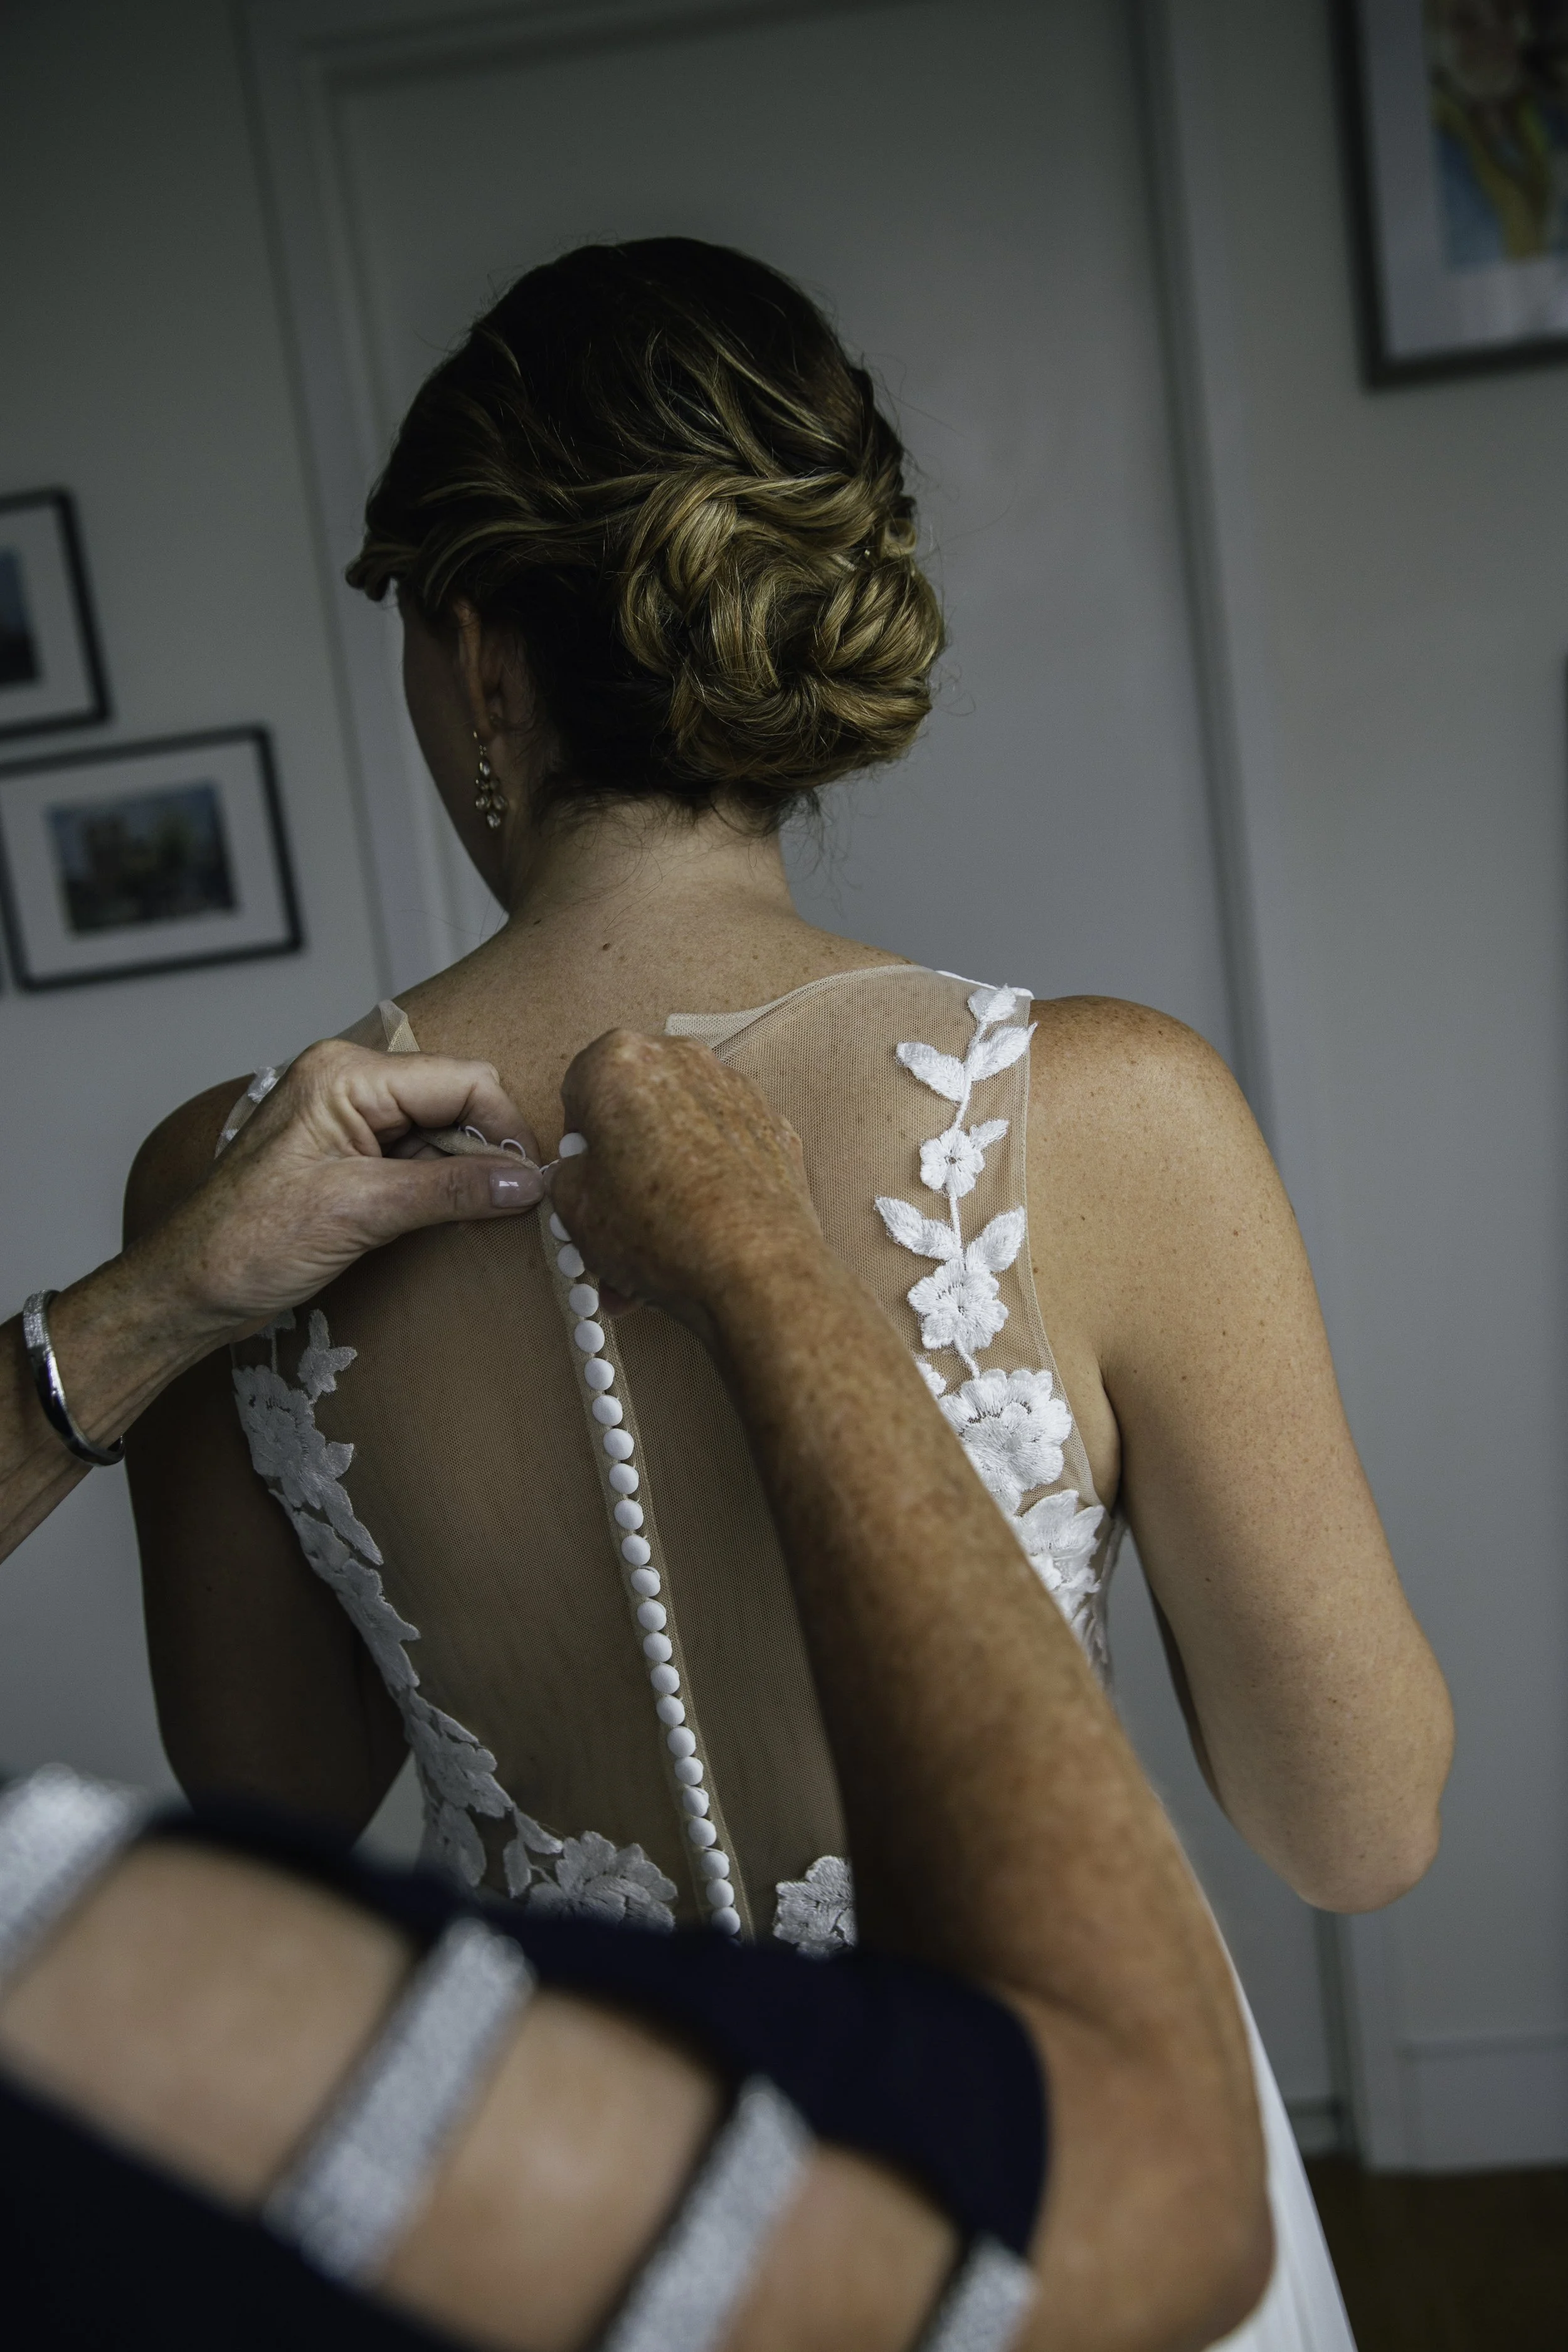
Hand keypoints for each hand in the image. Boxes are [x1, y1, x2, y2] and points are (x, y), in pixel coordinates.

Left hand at [140, 1038, 543, 1338]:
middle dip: (486, 1153)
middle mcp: (348, 1083)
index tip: (533, 1185)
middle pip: (455, 1100)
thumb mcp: (359, 1213)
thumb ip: (449, 1190)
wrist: (184, 1291)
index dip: (506, 1130)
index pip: (462, 1081)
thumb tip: (527, 1183)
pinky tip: (444, 1222)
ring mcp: (346, 1119)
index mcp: (346, 1075)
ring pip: (440, 1131)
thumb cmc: (246, 1244)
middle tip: (510, 1210)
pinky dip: (438, 1188)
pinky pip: (415, 1157)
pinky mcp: (346, 1156)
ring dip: (463, 1175)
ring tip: (475, 1222)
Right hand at [551, 1032, 825, 1336]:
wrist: (757, 1271)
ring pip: (680, 1129)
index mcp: (620, 1061)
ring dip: (663, 1178)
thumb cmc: (659, 1231)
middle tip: (616, 1213)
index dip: (576, 1140)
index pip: (579, 1087)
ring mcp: (736, 1089)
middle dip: (622, 1159)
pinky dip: (709, 1181)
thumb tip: (580, 1173)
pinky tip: (701, 1231)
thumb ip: (567, 1176)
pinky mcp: (774, 1124)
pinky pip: (724, 1147)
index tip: (583, 1177)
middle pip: (634, 1106)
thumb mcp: (575, 1208)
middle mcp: (682, 1059)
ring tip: (657, 1244)